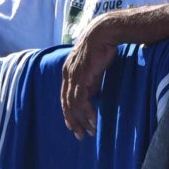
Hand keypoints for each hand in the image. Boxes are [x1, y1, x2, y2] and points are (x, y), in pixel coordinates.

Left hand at [61, 17, 121, 138]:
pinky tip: (93, 120)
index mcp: (68, 72)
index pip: (65, 97)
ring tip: (89, 131)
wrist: (104, 32)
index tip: (75, 125)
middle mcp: (67, 75)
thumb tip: (93, 93)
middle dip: (72, 121)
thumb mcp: (95, 67)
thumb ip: (91, 80)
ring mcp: (73, 76)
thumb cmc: (102, 47)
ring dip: (80, 120)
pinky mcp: (81, 76)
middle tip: (80, 135)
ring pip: (72, 104)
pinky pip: (81, 99)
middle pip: (65, 104)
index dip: (68, 113)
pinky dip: (86, 112)